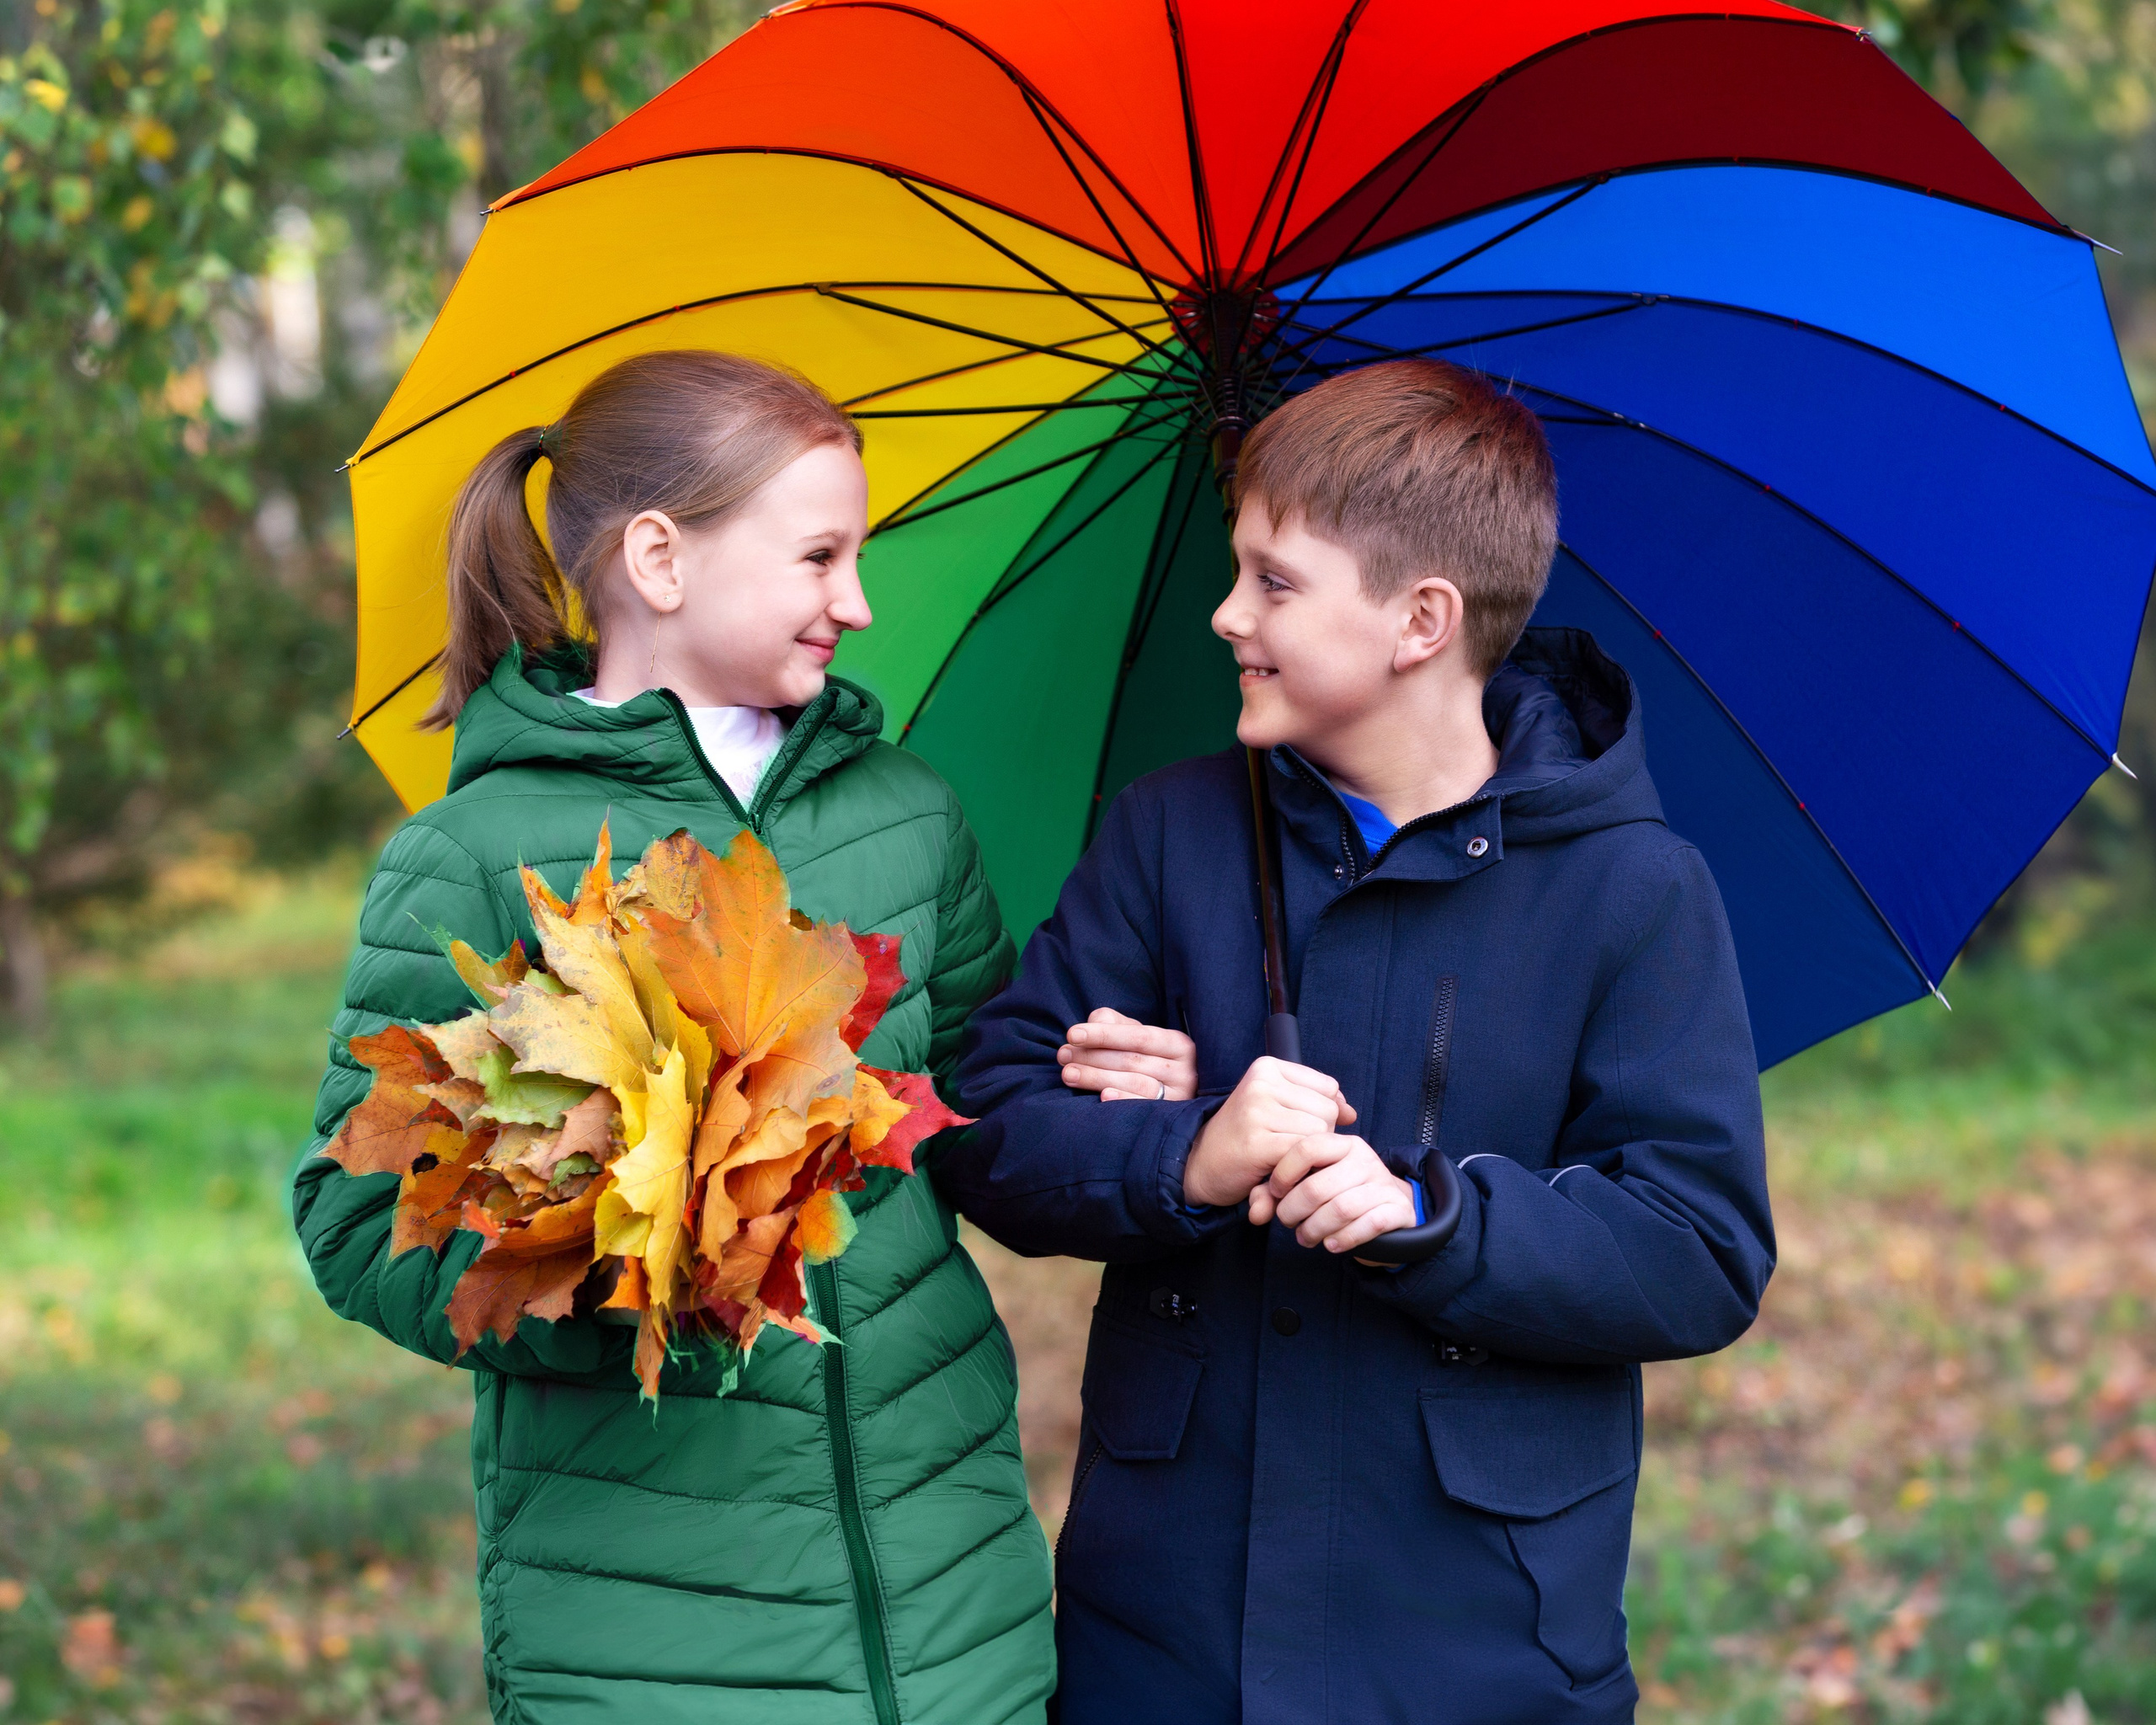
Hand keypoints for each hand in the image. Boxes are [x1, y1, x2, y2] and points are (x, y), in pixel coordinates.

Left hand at [1058, 1008, 1198, 1101]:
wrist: (1174, 1094)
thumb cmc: (1148, 1059)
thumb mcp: (1137, 1036)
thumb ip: (1114, 1023)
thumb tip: (1093, 1023)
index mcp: (1177, 1043)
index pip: (1138, 1036)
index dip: (1104, 1035)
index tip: (1073, 1034)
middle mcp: (1183, 1070)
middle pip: (1132, 1060)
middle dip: (1092, 1057)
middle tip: (1063, 1056)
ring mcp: (1178, 1097)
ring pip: (1135, 1083)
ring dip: (1097, 1077)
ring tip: (1068, 1073)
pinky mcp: (1169, 1117)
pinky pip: (1144, 1108)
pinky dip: (1123, 1100)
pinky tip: (1102, 1096)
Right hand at [1183, 1057, 1357, 1209]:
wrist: (1200, 1164)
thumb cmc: (1244, 1135)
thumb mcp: (1277, 1106)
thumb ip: (1316, 1102)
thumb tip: (1351, 1112)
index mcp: (1267, 1067)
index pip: (1328, 1087)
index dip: (1324, 1114)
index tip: (1298, 1128)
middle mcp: (1261, 1083)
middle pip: (1328, 1110)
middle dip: (1318, 1136)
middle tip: (1287, 1147)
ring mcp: (1257, 1111)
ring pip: (1319, 1132)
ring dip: (1309, 1154)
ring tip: (1284, 1159)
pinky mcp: (1257, 1142)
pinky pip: (1303, 1152)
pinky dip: (1300, 1168)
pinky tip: (1281, 1172)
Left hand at [1259, 1134, 1417, 1253]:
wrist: (1387, 1209)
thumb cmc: (1337, 1194)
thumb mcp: (1307, 1185)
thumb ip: (1275, 1194)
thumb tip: (1256, 1214)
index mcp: (1340, 1143)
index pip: (1307, 1147)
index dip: (1284, 1173)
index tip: (1275, 1192)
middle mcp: (1364, 1158)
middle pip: (1317, 1186)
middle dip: (1293, 1211)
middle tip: (1288, 1223)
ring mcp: (1383, 1182)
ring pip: (1340, 1209)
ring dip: (1315, 1230)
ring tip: (1306, 1238)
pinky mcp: (1397, 1208)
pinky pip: (1367, 1226)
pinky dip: (1343, 1239)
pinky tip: (1331, 1244)